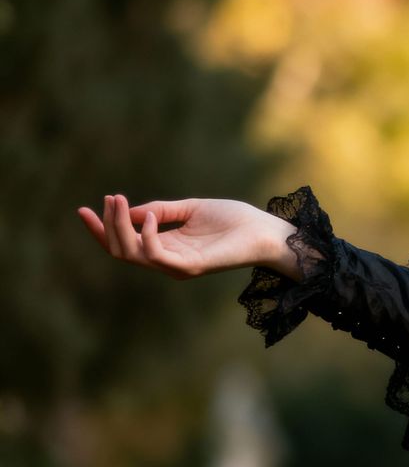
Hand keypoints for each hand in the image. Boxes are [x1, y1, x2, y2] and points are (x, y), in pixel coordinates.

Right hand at [77, 194, 290, 279]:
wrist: (265, 231)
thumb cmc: (234, 219)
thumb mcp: (191, 208)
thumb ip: (161, 211)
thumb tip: (130, 210)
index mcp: (166, 246)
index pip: (124, 243)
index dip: (102, 228)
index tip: (83, 210)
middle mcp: (167, 259)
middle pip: (121, 250)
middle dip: (108, 225)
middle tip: (108, 199)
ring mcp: (177, 266)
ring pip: (133, 253)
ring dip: (121, 227)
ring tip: (120, 201)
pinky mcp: (191, 267)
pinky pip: (157, 256)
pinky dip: (146, 237)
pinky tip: (147, 218)